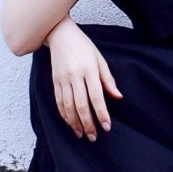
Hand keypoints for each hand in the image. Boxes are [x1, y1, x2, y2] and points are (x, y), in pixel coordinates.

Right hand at [46, 18, 122, 141]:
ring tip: (81, 134)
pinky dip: (64, 114)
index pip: (96, 97)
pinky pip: (58, 101)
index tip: (106, 127)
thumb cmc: (83, 46)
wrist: (60, 34)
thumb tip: (117, 97)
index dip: (101, 114)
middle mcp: (75, 75)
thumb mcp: (99, 58)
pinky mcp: (55, 81)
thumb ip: (108, 79)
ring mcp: (63, 79)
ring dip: (75, 123)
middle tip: (93, 137)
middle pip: (81, 105)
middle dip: (88, 124)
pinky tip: (70, 123)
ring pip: (68, 106)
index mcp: (89, 69)